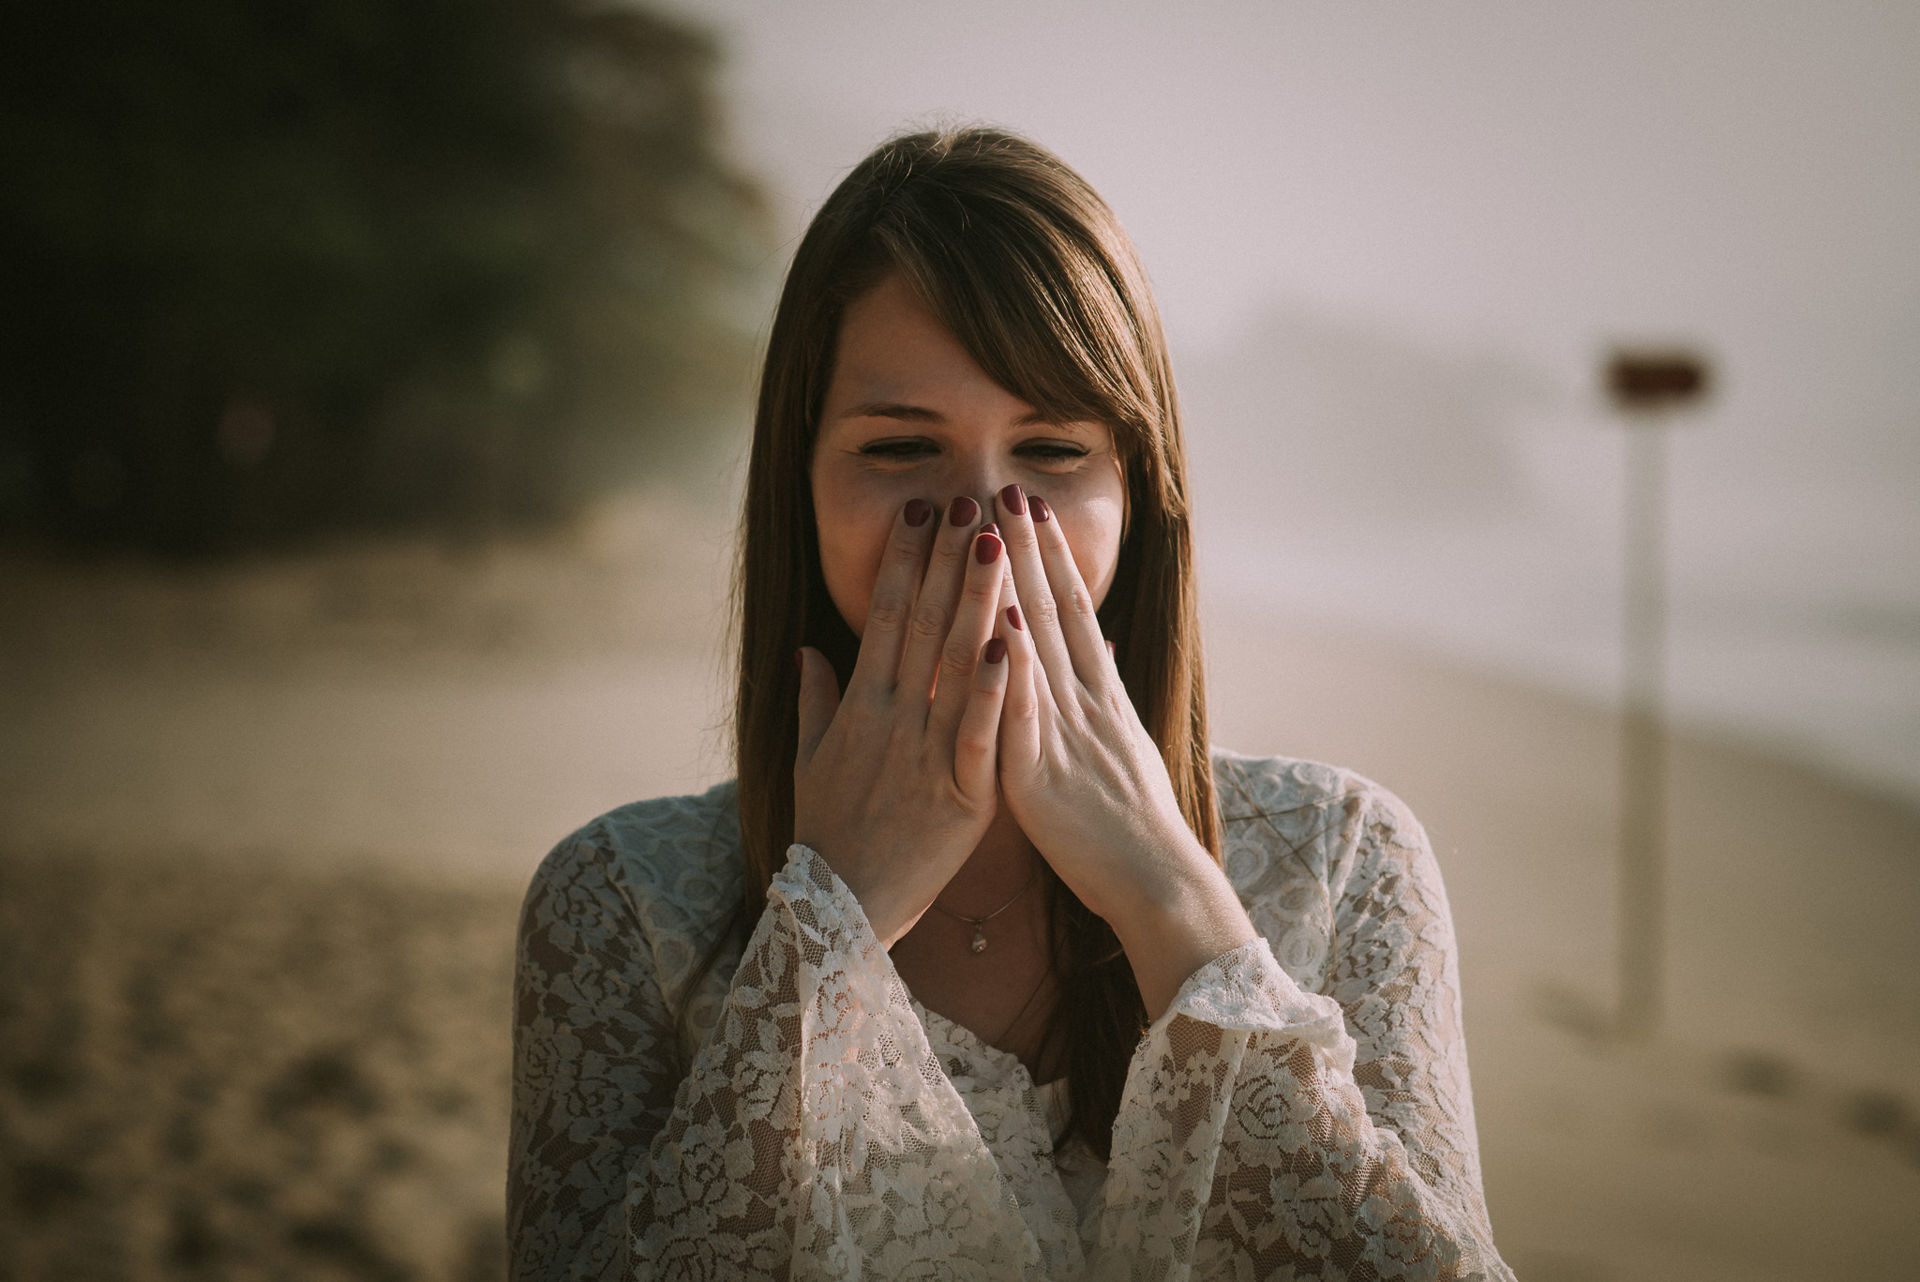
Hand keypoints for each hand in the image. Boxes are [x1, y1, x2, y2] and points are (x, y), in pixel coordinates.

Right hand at [794, 497, 1011, 947]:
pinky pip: (980, 735)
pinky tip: (1014, 644)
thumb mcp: (810, 762)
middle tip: (967, 500)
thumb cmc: (829, 837)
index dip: (903, 562)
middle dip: (946, 560)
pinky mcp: (962, 797)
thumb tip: (808, 650)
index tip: (920, 513)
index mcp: (861, 706)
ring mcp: (927, 755)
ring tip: (997, 543)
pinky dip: (996, 690)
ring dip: (978, 601)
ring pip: (957, 665)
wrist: (842, 912)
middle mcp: (893, 719)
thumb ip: (814, 701)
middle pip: (923, 624)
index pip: (885, 617)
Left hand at [990, 483, 1254, 1017]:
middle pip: (1052, 610)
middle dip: (1028, 547)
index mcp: (1099, 698)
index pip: (1071, 612)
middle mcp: (1085, 703)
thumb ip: (1100, 701)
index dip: (1049, 557)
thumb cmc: (1133, 829)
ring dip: (1014, 582)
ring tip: (993, 525)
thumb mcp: (1120, 750)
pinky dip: (1012, 664)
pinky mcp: (1042, 774)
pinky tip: (997, 622)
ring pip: (1036, 643)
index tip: (1032, 506)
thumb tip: (1096, 652)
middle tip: (1006, 486)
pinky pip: (1024, 710)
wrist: (1158, 883)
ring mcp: (1065, 732)